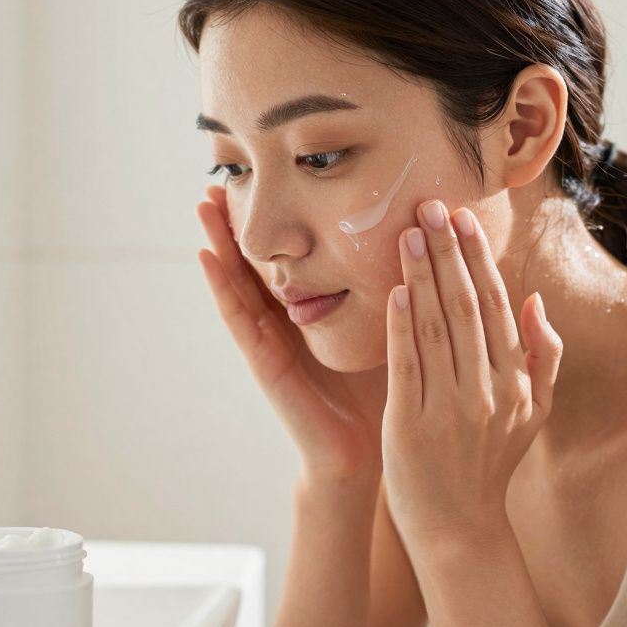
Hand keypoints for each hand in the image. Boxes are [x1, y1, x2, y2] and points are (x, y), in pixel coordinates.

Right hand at [196, 185, 383, 483]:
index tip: (263, 175)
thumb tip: (421, 233)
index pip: (285, 257)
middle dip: (237, 221)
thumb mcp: (386, 327)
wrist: (369, 451)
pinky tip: (206, 257)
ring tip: (204, 203)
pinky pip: (238, 319)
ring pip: (237, 282)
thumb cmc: (381, 391)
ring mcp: (269, 342)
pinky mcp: (265, 363)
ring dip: (219, 242)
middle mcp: (283, 322)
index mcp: (309, 312)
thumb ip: (391, 289)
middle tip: (222, 175)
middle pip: (254, 262)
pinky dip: (220, 286)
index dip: (272, 221)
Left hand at [381, 199, 562, 546]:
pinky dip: (402, 326)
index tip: (464, 217)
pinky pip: (408, 366)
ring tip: (409, 233)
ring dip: (423, 276)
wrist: (459, 526)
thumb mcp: (534, 413)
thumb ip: (542, 357)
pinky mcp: (411, 424)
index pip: (496, 305)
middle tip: (429, 206)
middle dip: (449, 252)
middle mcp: (488, 390)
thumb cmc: (490, 463)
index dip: (479, 258)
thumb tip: (536, 302)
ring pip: (437, 328)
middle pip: (466, 307)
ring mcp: (451, 408)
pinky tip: (395, 291)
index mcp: (516, 381)